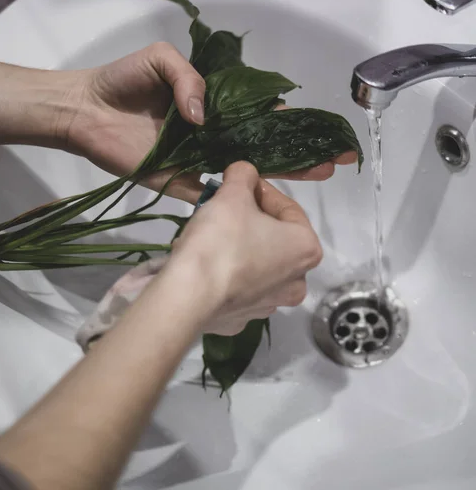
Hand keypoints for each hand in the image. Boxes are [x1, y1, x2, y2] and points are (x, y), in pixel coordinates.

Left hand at [66, 43, 355, 202]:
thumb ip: (190, 79)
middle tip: (336, 158)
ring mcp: (201, 159)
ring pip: (250, 168)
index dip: (291, 120)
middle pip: (266, 144)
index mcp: (216, 104)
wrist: (87, 111)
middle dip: (301, 150)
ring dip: (285, 173)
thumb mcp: (160, 58)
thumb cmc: (123, 80)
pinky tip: (270, 200)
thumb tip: (204, 115)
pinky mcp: (181, 180)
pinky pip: (214, 190)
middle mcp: (215, 133)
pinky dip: (239, 196)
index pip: (261, 113)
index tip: (320, 128)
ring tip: (320, 174)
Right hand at [170, 162, 321, 334]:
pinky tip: (204, 263)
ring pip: (256, 263)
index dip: (261, 189)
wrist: (187, 295)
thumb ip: (243, 176)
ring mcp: (270, 305)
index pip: (288, 208)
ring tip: (210, 233)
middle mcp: (297, 281)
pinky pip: (236, 288)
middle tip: (224, 207)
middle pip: (274, 238)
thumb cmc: (221, 240)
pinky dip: (224, 274)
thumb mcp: (232, 195)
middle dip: (249, 219)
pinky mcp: (241, 320)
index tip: (239, 183)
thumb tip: (244, 172)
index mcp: (306, 249)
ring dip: (238, 246)